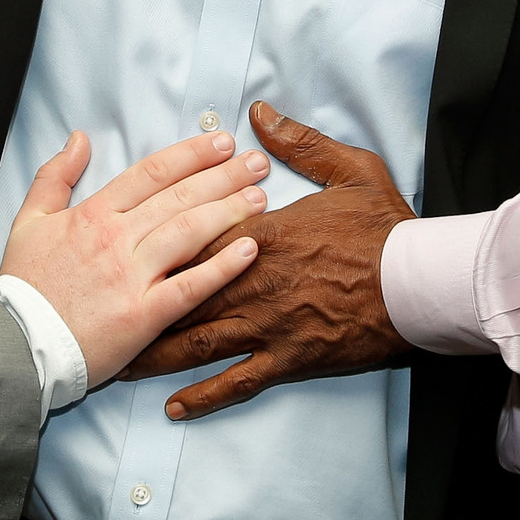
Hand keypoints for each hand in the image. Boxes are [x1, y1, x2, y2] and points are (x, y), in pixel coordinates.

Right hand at [2, 129, 271, 386]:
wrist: (14, 344)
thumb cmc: (24, 287)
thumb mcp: (28, 221)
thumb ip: (55, 176)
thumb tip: (79, 138)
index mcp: (93, 214)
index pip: (151, 173)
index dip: (191, 154)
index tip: (221, 143)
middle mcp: (116, 239)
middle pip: (179, 197)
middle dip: (223, 176)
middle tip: (256, 163)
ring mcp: (131, 277)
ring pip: (189, 233)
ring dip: (229, 211)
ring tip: (261, 198)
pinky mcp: (143, 316)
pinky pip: (190, 287)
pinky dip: (222, 267)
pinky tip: (249, 250)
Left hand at [122, 101, 415, 419]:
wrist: (423, 283)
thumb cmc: (387, 227)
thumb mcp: (349, 169)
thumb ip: (300, 142)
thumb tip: (259, 114)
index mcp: (263, 233)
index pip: (195, 235)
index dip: (155, 241)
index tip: (120, 246)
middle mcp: (254, 281)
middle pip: (181, 291)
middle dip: (137, 303)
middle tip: (96, 312)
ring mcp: (269, 324)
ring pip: (198, 341)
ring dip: (155, 353)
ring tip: (119, 361)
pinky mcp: (289, 358)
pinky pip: (237, 381)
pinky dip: (203, 395)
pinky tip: (174, 405)